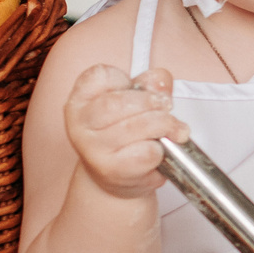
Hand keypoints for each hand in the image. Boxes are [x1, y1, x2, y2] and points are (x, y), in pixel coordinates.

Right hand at [63, 65, 185, 197]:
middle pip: (119, 102)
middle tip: (166, 106)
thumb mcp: (132, 102)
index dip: (125, 79)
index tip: (137, 89)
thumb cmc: (123, 134)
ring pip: (136, 126)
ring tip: (174, 129)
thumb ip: (147, 84)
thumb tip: (160, 80)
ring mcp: (93, 149)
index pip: (99, 75)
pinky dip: (161, 150)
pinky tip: (159, 151)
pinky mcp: (112, 169)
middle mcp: (80, 124)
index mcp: (80, 100)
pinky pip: (146, 152)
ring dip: (164, 125)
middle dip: (152, 102)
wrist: (116, 177)